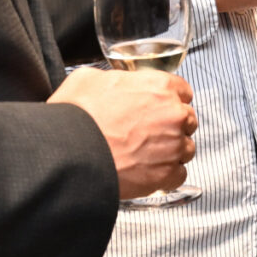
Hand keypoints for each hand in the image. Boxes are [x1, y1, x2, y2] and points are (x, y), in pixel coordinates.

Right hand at [53, 67, 197, 198]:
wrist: (70, 153)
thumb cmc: (77, 117)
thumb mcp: (88, 79)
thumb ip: (112, 79)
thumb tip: (111, 84)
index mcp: (159, 87)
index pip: (183, 91)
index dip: (170, 101)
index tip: (160, 109)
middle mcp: (173, 114)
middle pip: (186, 120)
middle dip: (172, 126)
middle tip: (148, 134)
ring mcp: (173, 145)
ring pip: (186, 148)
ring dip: (171, 152)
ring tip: (145, 156)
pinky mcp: (167, 174)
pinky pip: (179, 175)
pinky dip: (166, 177)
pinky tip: (147, 173)